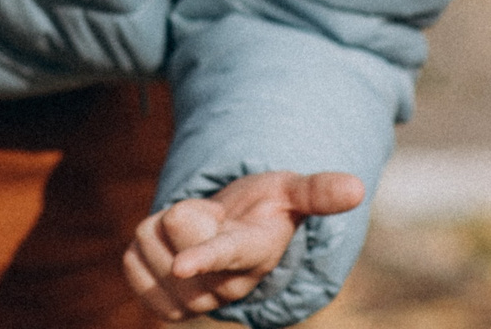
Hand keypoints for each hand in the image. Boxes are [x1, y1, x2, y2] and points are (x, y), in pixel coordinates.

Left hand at [123, 171, 364, 321]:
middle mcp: (226, 285)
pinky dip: (140, 251)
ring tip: (188, 233)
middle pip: (177, 237)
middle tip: (209, 215)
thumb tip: (358, 187)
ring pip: (149, 250)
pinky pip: (132, 266)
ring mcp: (194, 298)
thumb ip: (319, 191)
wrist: (237, 236)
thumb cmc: (265, 208)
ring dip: (159, 232)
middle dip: (183, 214)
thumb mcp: (291, 191)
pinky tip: (164, 251)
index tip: (181, 266)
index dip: (204, 258)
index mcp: (254, 253)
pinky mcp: (164, 303)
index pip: (226, 255)